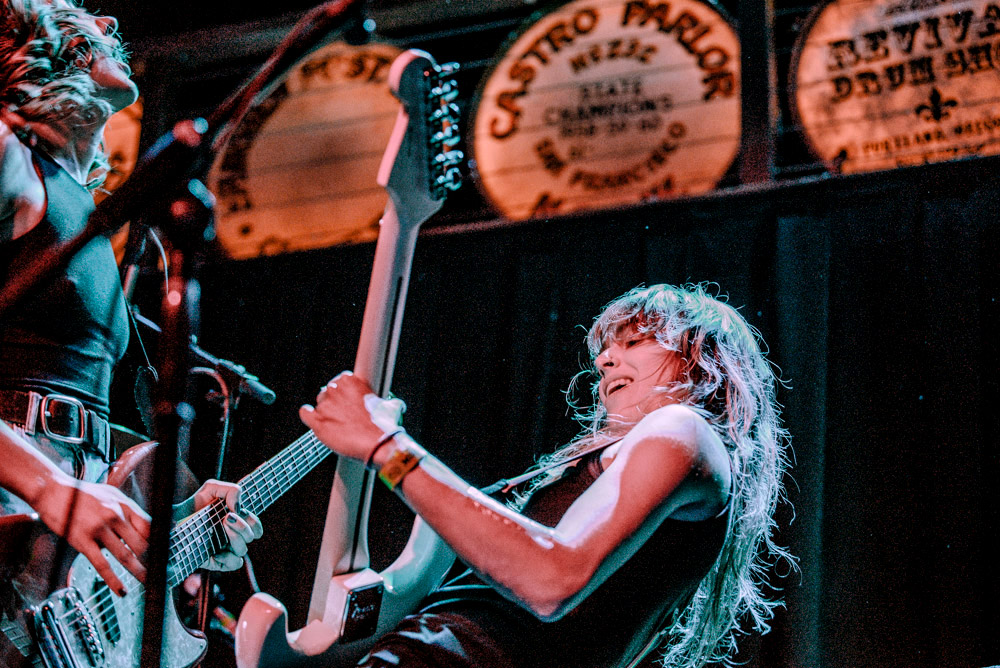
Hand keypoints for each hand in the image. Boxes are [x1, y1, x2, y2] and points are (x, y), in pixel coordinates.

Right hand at [33, 476, 149, 595]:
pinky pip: (102, 564)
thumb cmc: (83, 494)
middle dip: (152, 559)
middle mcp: (115, 515)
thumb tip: (145, 527)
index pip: (149, 525)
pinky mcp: (83, 541)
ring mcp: (99, 528)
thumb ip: (127, 510)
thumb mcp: (111, 495)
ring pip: (125, 555)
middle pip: (141, 542)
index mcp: (124, 504)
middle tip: (159, 571)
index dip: (158, 541)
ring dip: (138, 571)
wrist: (53, 491)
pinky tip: (121, 590)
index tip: (164, 553)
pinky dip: (113, 580)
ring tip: (147, 582)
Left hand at [181, 479, 262, 571]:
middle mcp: (233, 537)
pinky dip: (229, 557)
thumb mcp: (211, 488)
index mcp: (236, 522)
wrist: (172, 520)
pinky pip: (234, 564)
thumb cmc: (193, 505)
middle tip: (227, 518)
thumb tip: (239, 507)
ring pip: (243, 549)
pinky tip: (216, 550)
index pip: (256, 526)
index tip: (236, 512)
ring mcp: (224, 550)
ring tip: (221, 527)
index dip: (253, 521)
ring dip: (235, 537)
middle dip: (243, 526)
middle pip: (253, 536)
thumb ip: (231, 489)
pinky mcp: (215, 562)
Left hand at [299, 371, 403, 461]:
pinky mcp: (317, 422)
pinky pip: (305, 413)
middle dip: (334, 402)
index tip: (348, 400)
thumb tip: (394, 404)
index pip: (341, 380)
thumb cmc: (384, 426)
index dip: (344, 392)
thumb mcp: (391, 406)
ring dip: (325, 412)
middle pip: (328, 391)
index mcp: (350, 381)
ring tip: (336, 423)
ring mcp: (324, 405)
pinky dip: (308, 416)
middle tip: (344, 414)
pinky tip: (314, 420)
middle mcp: (335, 389)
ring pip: (319, 404)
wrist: (378, 444)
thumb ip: (386, 401)